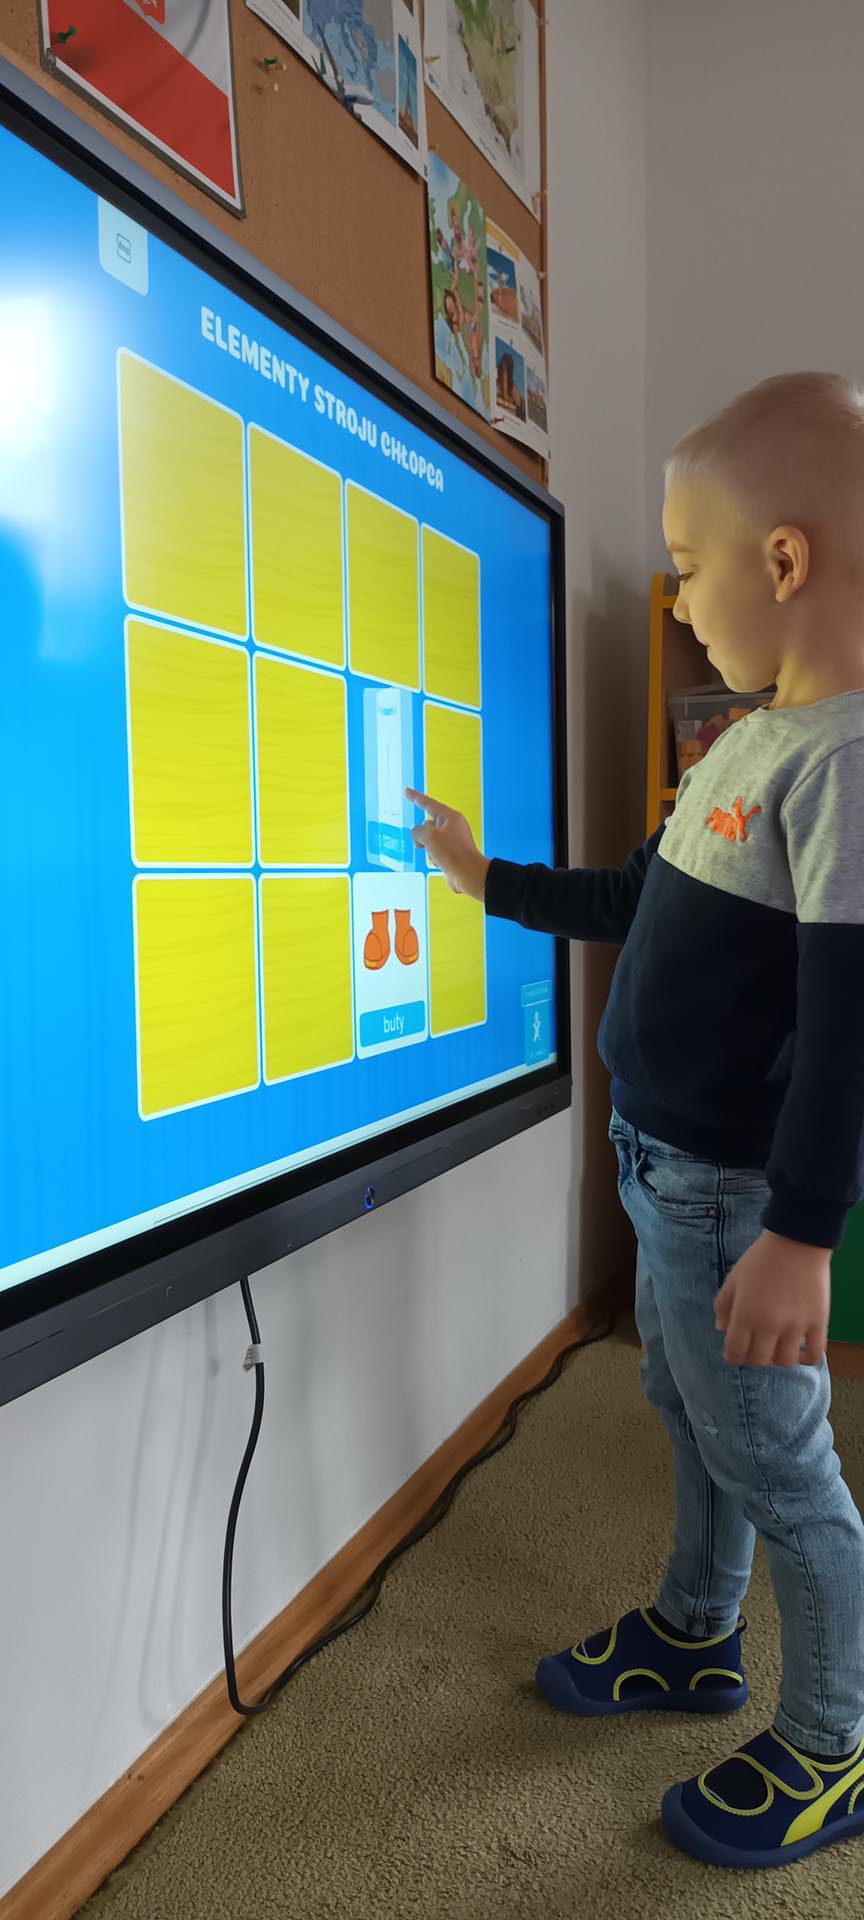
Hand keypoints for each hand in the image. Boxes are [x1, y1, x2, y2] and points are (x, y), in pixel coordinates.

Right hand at [406, 788, 489, 899]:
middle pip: (426, 825)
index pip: (428, 803)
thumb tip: (419, 839)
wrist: (467, 874)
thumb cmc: (453, 853)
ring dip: (428, 848)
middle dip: (423, 836)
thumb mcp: (429, 836)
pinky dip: (433, 857)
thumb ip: (417, 831)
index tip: (406, 791)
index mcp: (450, 817)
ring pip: (428, 840)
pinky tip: (441, 862)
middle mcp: (452, 827)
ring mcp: (451, 841)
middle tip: (429, 844)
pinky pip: (433, 852)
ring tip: (438, 855)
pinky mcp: (450, 854)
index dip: (415, 797)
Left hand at [714, 1230, 830, 1367]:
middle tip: (757, 1344)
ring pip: (785, 1361)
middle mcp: (769, 1326)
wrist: (797, 1242)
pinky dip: (807, 1358)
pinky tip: (801, 1350)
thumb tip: (721, 1329)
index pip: (735, 1353)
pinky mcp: (817, 1323)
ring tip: (779, 1344)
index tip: (736, 1351)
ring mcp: (795, 1326)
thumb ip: (723, 1305)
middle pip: (759, 1360)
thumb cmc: (761, 1258)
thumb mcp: (734, 1278)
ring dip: (779, 1357)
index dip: (733, 1356)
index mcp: (745, 1315)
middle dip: (754, 1356)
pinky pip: (814, 1354)